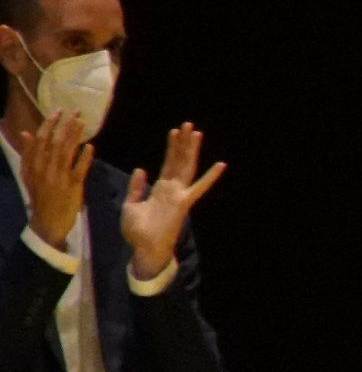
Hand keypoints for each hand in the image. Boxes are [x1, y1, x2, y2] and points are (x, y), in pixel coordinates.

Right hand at [16, 112, 87, 251]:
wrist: (48, 221)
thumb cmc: (39, 195)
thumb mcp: (28, 175)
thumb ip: (28, 154)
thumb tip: (26, 133)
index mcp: (33, 165)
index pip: (40, 140)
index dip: (50, 124)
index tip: (58, 111)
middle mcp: (45, 169)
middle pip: (55, 142)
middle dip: (65, 125)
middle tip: (76, 111)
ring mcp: (60, 177)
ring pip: (67, 152)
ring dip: (75, 135)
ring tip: (83, 122)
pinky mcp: (74, 186)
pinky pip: (80, 168)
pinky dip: (85, 156)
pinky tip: (90, 146)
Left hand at [120, 124, 223, 279]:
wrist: (143, 248)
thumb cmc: (136, 230)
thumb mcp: (131, 204)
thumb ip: (137, 187)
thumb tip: (141, 170)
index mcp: (159, 189)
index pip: (168, 164)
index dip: (171, 148)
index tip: (174, 132)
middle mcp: (172, 189)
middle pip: (179, 161)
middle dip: (183, 143)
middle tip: (188, 124)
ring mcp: (179, 195)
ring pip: (186, 167)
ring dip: (190, 149)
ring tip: (195, 132)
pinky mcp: (183, 202)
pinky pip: (199, 187)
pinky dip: (210, 176)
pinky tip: (221, 164)